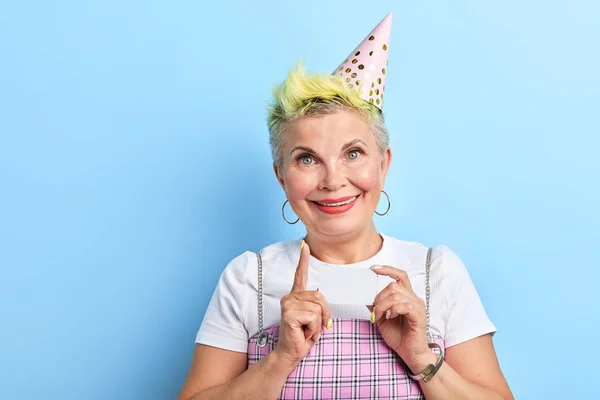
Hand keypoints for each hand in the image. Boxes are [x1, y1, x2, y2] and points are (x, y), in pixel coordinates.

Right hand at [274, 241, 331, 367]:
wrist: (291, 352)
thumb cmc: (302, 335)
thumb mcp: (313, 317)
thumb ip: (317, 305)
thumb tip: (321, 298)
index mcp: (296, 296)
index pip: (300, 274)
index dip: (303, 259)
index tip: (304, 245)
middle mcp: (290, 296)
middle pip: (319, 296)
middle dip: (324, 314)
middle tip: (315, 326)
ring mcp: (288, 303)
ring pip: (318, 308)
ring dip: (317, 323)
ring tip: (306, 330)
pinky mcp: (289, 313)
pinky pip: (313, 317)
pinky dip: (313, 328)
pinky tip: (303, 332)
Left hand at [369, 265, 433, 372]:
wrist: (410, 354)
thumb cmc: (399, 337)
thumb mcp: (382, 319)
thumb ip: (376, 306)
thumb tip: (366, 296)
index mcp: (407, 297)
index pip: (400, 276)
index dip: (388, 270)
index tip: (374, 269)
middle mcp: (414, 299)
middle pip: (393, 286)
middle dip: (379, 297)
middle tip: (376, 311)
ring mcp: (418, 307)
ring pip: (396, 295)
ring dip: (383, 305)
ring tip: (381, 316)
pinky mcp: (419, 316)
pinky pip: (404, 306)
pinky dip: (393, 310)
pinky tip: (390, 317)